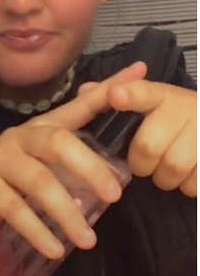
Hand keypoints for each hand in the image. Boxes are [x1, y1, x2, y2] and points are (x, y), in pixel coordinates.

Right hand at [0, 61, 147, 258]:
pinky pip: (14, 208)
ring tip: (88, 240)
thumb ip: (74, 163)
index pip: (77, 106)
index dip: (107, 92)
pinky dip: (38, 231)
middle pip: (57, 142)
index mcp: (39, 130)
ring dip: (67, 213)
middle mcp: (17, 137)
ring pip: (38, 180)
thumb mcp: (46, 170)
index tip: (139, 73)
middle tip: (115, 197)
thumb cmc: (13, 189)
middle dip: (89, 168)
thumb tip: (119, 165)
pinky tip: (55, 249)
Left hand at [95, 79, 195, 196]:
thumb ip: (115, 96)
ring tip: (165, 172)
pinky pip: (195, 181)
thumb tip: (86, 90)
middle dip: (140, 163)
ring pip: (173, 167)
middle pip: (148, 146)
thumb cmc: (173, 118)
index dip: (129, 95)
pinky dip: (187, 186)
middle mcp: (185, 108)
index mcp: (161, 95)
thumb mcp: (149, 102)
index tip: (116, 96)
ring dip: (164, 178)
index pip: (142, 92)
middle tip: (143, 165)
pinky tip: (187, 177)